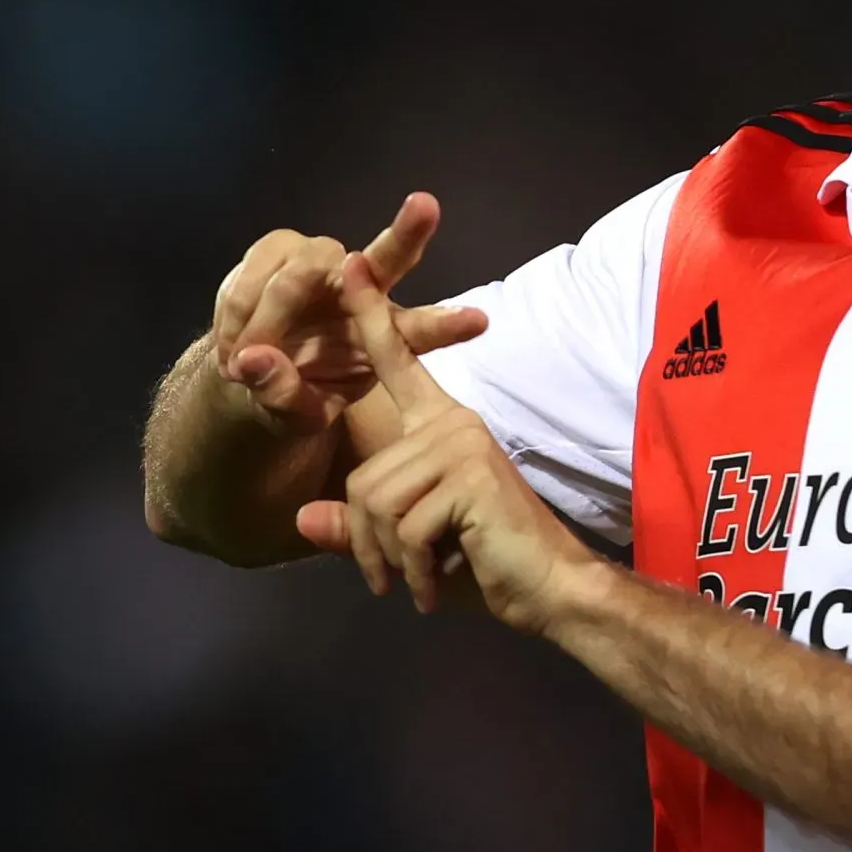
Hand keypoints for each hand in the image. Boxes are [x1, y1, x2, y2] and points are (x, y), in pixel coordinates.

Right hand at [210, 192, 486, 441]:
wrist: (251, 365)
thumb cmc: (295, 390)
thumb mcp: (294, 414)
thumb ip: (285, 396)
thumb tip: (255, 361)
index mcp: (386, 336)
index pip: (422, 331)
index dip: (447, 325)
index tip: (479, 321)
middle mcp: (365, 290)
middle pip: (391, 257)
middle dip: (408, 231)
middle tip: (426, 206)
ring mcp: (323, 263)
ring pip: (298, 276)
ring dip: (265, 323)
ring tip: (240, 363)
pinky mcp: (282, 247)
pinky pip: (256, 275)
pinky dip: (236, 315)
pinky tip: (232, 343)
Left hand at [293, 253, 601, 627]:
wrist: (548, 588)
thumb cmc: (482, 565)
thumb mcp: (405, 548)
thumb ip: (358, 529)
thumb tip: (304, 519)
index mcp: (440, 425)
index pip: (397, 362)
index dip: (370, 315)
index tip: (348, 263)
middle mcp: (451, 422)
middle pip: (365, 478)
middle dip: (368, 541)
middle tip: (392, 576)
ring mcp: (461, 443)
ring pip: (378, 502)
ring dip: (388, 558)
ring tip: (417, 580)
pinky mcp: (468, 473)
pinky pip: (404, 527)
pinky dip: (410, 569)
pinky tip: (430, 589)